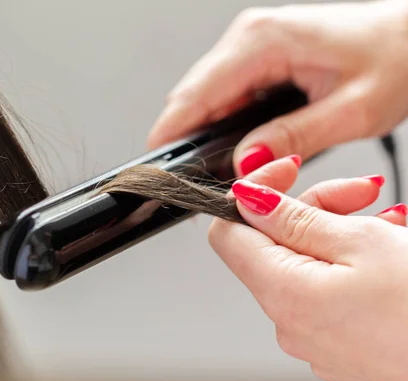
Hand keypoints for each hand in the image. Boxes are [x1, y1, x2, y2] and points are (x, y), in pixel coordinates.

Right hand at [148, 0, 407, 175]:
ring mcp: (252, 46)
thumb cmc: (397, 59)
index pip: (196, 93)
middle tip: (200, 181)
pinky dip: (225, 122)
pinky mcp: (259, 57)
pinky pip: (227, 94)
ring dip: (208, 132)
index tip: (157, 169)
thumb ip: (292, 138)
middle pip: (194, 97)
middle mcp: (249, 37)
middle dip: (189, 139)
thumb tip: (244, 162)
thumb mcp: (351, 111)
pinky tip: (239, 144)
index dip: (171, 133)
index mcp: (263, 41)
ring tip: (223, 167)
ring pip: (208, 98)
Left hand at [208, 156, 407, 380]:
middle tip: (364, 193)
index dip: (251, 195)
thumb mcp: (360, 243)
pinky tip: (390, 257)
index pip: (227, 233)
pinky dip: (351, 268)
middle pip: (274, 245)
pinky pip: (328, 294)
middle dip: (314, 208)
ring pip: (306, 266)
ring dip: (341, 234)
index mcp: (281, 293)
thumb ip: (293, 219)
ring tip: (390, 226)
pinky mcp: (340, 347)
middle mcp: (288, 322)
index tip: (285, 173)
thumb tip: (247, 200)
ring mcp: (314, 339)